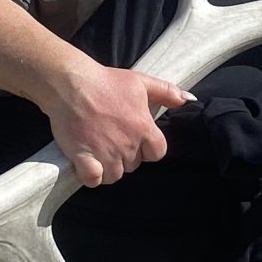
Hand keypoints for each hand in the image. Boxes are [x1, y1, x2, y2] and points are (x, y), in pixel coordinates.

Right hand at [46, 58, 192, 186]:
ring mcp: (105, 153)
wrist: (71, 84)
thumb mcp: (142, 81)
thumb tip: (190, 99)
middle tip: (113, 139)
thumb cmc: (107, 81)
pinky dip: (92, 176)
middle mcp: (127, 144)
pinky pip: (93, 180)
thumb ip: (167, 92)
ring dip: (109, 167)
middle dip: (127, 156)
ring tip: (100, 151)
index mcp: (143, 128)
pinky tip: (88, 164)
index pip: (157, 153)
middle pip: (134, 165)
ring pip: (115, 175)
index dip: (149, 149)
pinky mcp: (83, 157)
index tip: (138, 140)